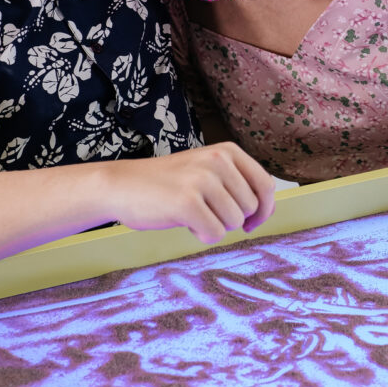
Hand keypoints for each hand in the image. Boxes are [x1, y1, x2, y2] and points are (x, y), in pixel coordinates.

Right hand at [104, 143, 276, 242]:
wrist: (121, 185)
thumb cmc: (166, 183)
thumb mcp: (206, 169)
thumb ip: (236, 182)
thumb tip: (266, 212)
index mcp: (227, 151)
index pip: (266, 185)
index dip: (264, 209)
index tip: (252, 222)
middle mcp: (217, 161)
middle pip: (250, 208)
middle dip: (231, 218)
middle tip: (204, 211)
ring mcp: (202, 180)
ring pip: (234, 223)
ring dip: (214, 226)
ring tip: (191, 213)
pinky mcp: (187, 202)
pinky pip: (214, 233)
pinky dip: (201, 235)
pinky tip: (183, 222)